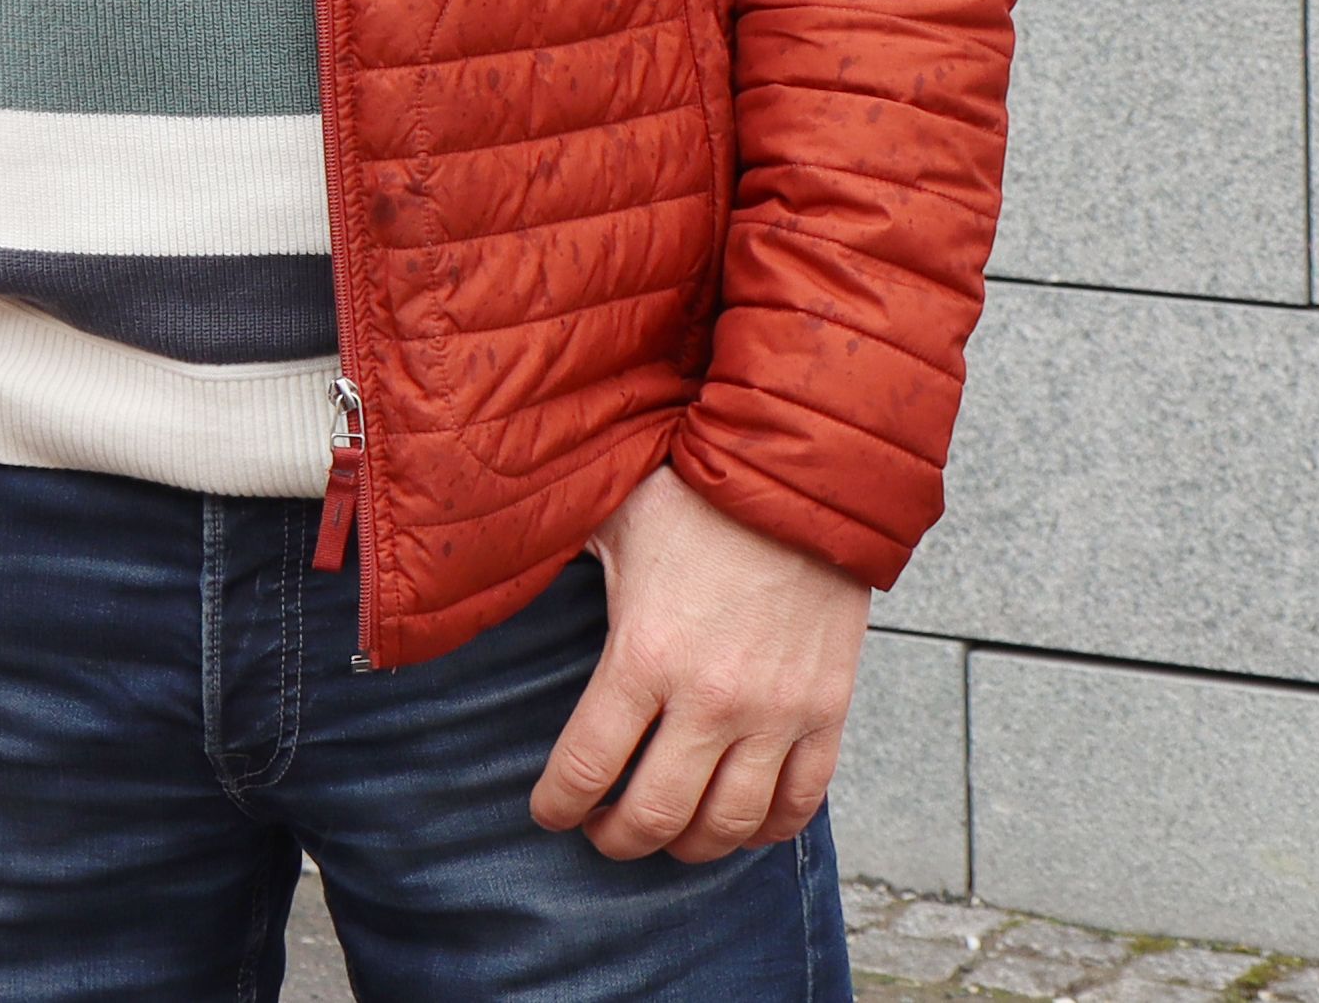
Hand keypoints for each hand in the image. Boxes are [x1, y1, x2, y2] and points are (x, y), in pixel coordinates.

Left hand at [528, 465, 871, 863]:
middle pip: (656, 816)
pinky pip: (800, 802)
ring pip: (728, 824)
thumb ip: (553, 558)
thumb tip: (491, 567)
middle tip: (601, 830)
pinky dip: (766, 829)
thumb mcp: (608, 523)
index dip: (558, 805)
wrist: (802, 474)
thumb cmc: (695, 493)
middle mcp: (712, 698)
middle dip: (616, 839)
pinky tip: (738, 822)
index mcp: (644, 655)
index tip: (548, 813)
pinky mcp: (827, 710)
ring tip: (666, 832)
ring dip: (689, 845)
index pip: (586, 767)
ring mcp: (777, 711)